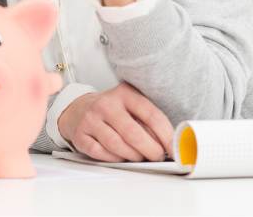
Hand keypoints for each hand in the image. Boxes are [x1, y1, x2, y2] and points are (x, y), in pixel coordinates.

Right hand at [58, 83, 174, 161]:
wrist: (77, 109)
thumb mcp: (130, 105)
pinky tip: (119, 155)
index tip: (175, 149)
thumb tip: (169, 144)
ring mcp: (91, 119)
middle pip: (134, 134)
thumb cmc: (112, 110)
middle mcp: (106, 104)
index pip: (151, 115)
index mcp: (125, 93)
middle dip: (151, 150)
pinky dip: (114, 159)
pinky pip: (101, 154)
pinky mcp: (80, 135)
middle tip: (157, 156)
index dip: (167, 136)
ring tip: (139, 156)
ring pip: (117, 145)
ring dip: (133, 156)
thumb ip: (148, 120)